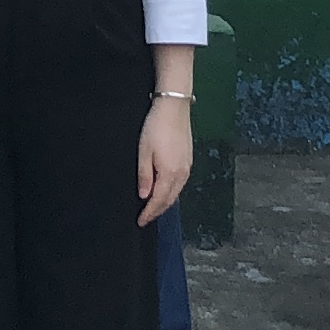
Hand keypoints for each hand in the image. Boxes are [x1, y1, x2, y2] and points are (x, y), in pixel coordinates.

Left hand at [134, 93, 193, 226]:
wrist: (174, 108)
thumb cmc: (155, 128)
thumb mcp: (144, 152)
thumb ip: (145, 176)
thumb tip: (144, 196)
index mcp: (170, 173)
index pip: (159, 201)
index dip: (149, 213)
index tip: (140, 221)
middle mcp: (182, 174)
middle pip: (170, 200)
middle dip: (157, 211)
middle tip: (145, 218)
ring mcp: (188, 167)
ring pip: (176, 192)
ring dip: (165, 203)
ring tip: (153, 208)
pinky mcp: (189, 160)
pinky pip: (180, 184)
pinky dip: (171, 192)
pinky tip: (165, 191)